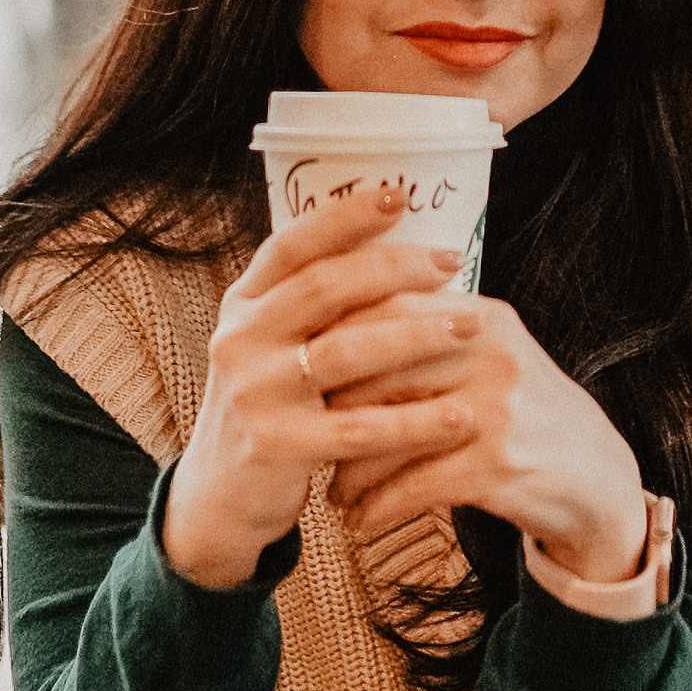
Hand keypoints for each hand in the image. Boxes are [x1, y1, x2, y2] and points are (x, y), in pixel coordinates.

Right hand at [160, 186, 471, 589]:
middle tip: (451, 262)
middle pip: (325, 288)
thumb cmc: (270, 406)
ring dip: (417, 335)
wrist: (220, 495)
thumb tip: (397, 252)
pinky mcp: (276, 445)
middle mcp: (240, 339)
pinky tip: (460, 417)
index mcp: (243, 304)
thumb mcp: (271, 346)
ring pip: (348, 351)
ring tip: (471, 326)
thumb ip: (311, 307)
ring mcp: (254, 392)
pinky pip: (359, 429)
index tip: (399, 195)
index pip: (291, 245)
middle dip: (396, 269)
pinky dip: (415, 422)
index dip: (344, 217)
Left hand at [327, 296, 649, 586]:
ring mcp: (497, 408)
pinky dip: (377, 506)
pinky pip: (413, 484)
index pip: (387, 306)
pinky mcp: (498, 465)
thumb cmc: (525, 416)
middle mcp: (490, 352)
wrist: (595, 479)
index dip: (332, 337)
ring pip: (390, 430)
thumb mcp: (492, 358)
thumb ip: (432, 336)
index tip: (295, 367)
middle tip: (302, 435)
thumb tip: (334, 328)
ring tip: (331, 489)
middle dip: (330, 409)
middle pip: (379, 368)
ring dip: (349, 468)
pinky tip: (359, 521)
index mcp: (483, 316)